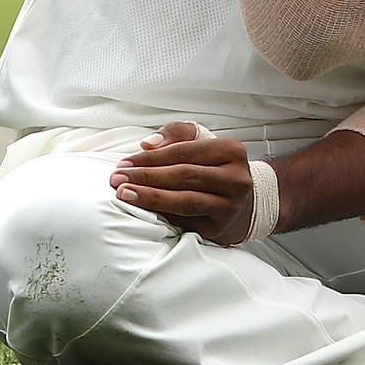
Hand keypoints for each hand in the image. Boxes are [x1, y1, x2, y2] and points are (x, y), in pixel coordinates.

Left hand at [110, 121, 261, 245]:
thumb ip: (176, 134)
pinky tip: (143, 212)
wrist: (247, 204)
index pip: (184, 151)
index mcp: (231, 150)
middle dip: (146, 177)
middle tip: (117, 179)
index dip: (151, 157)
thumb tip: (147, 144)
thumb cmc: (217, 169)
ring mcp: (229, 206)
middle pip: (183, 175)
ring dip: (150, 198)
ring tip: (125, 194)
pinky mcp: (220, 229)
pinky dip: (162, 216)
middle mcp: (235, 178)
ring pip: (185, 201)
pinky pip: (185, 222)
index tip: (125, 163)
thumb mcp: (204, 142)